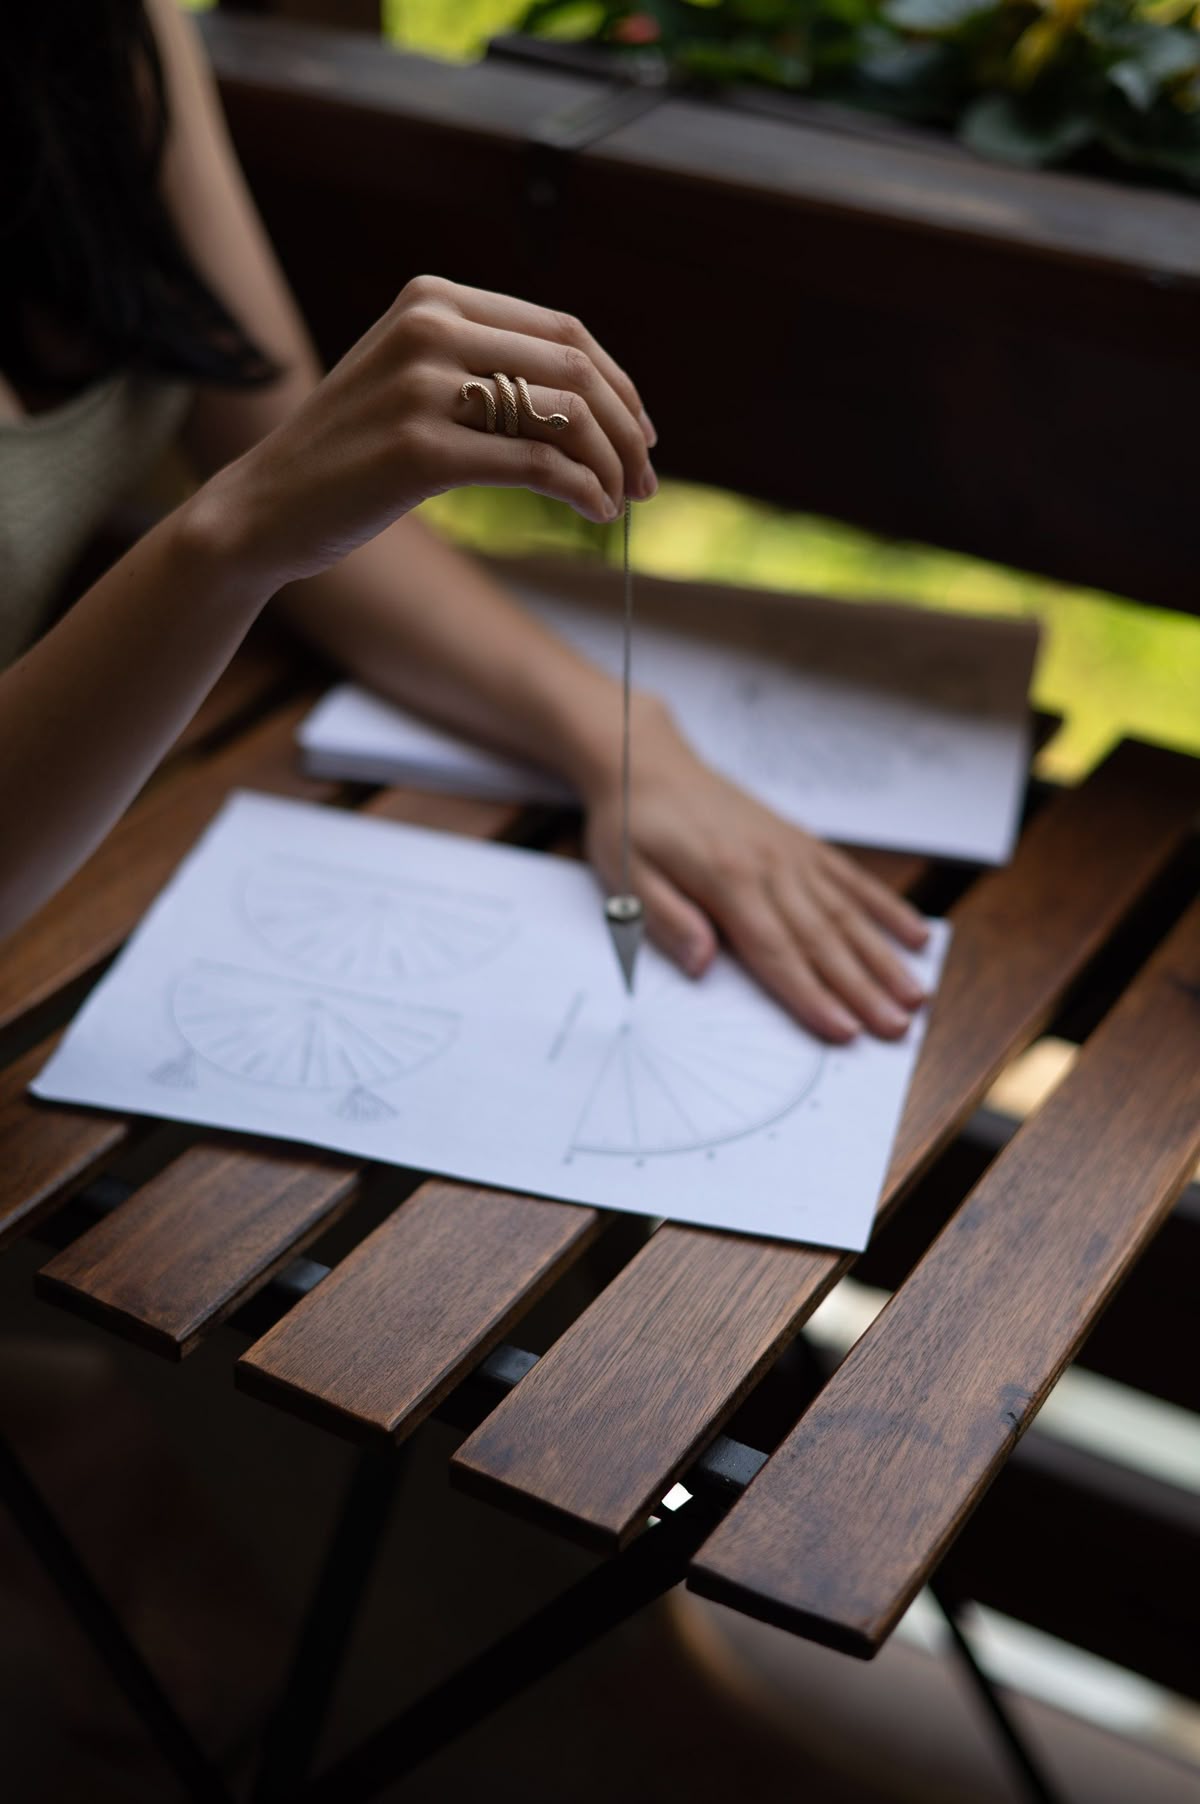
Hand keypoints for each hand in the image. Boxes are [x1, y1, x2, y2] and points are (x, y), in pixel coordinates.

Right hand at [204, 275, 656, 585]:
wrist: (266, 506)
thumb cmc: (351, 454)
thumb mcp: (414, 382)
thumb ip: (484, 368)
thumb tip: (590, 399)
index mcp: (432, 297)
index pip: (563, 330)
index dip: (618, 384)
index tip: (642, 433)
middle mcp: (428, 327)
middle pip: (574, 368)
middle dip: (627, 427)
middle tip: (648, 477)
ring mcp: (421, 387)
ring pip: (562, 416)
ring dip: (610, 463)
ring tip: (623, 501)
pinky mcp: (419, 450)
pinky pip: (536, 465)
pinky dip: (582, 489)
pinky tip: (594, 510)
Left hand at [583, 698, 929, 1041]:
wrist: (647, 762)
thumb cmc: (632, 825)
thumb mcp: (626, 877)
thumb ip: (667, 919)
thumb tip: (703, 963)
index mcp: (726, 880)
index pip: (775, 950)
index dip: (811, 995)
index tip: (845, 1031)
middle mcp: (769, 866)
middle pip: (822, 939)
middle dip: (863, 989)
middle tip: (898, 1028)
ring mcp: (791, 853)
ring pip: (846, 913)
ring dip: (883, 957)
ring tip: (916, 995)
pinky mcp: (801, 843)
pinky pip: (851, 879)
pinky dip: (886, 908)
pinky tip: (915, 934)